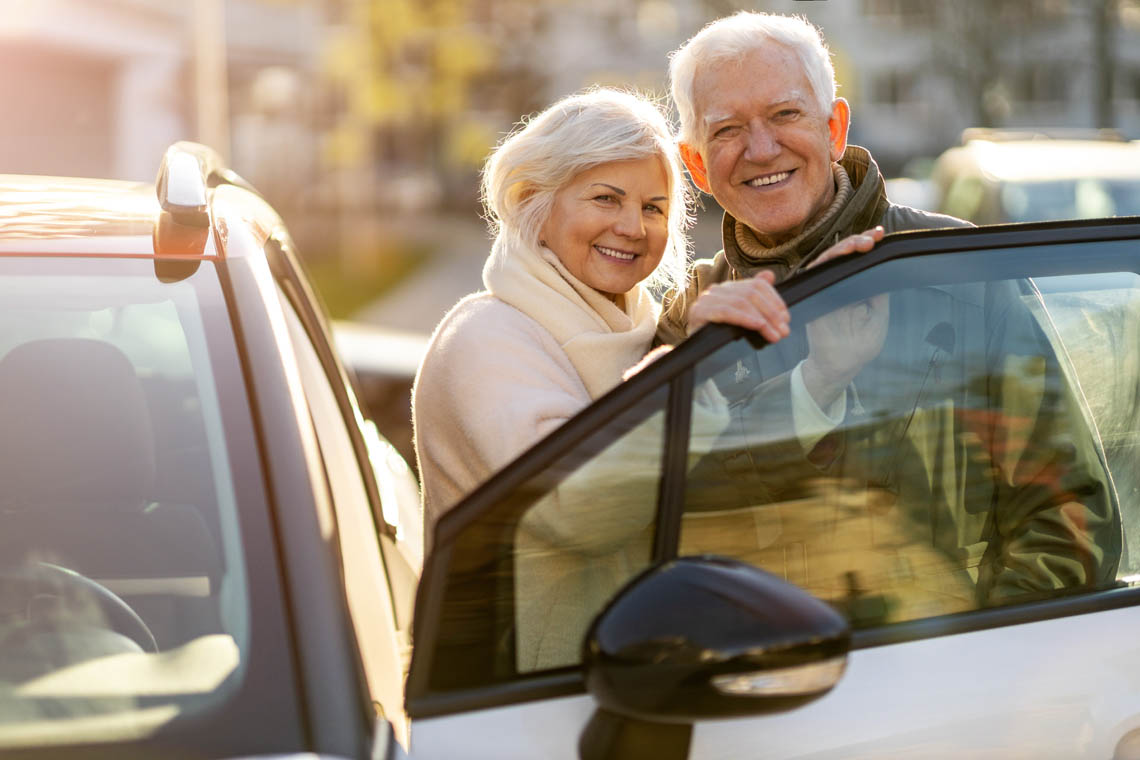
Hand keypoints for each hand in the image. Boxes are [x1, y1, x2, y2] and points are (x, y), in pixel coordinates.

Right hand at [688, 270, 789, 343]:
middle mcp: (717, 290)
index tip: (786, 318)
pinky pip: (726, 312)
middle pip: (751, 293)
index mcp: (729, 288)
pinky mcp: (699, 311)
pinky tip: (757, 326)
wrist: (693, 350)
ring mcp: (707, 300)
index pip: (757, 285)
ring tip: (774, 334)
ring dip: (762, 319)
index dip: (775, 300)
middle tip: (783, 330)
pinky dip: (744, 318)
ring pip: (741, 302)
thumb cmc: (718, 333)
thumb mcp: (741, 316)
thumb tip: (769, 275)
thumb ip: (755, 297)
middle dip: (771, 313)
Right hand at [800, 227, 888, 408]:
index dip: (868, 244)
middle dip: (859, 241)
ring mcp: (825, 287)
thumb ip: (879, 291)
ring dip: (844, 247)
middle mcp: (839, 283)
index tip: (881, 235)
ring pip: (830, 258)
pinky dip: (827, 261)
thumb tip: (884, 263)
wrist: (841, 365)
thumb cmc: (860, 344)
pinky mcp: (813, 294)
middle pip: (845, 253)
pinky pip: (816, 272)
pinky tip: (841, 255)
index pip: (860, 259)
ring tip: (861, 244)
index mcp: (856, 285)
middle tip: (873, 239)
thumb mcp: (879, 315)